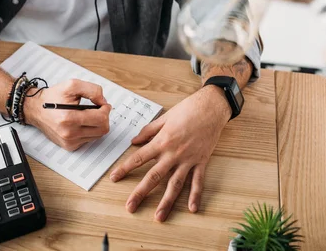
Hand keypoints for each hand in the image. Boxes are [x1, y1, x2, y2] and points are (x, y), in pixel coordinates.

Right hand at [24, 79, 111, 150]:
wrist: (36, 109)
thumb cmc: (53, 97)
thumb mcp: (72, 85)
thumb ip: (92, 90)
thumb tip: (103, 102)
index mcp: (69, 118)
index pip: (101, 118)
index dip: (106, 109)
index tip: (103, 104)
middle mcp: (69, 133)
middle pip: (102, 129)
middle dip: (104, 117)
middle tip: (99, 109)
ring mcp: (69, 141)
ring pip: (97, 135)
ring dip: (97, 124)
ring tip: (89, 115)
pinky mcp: (69, 146)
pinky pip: (89, 139)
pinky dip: (89, 130)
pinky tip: (82, 122)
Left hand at [109, 85, 230, 221]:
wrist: (211, 107)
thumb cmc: (188, 109)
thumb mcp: (164, 117)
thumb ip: (148, 131)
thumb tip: (134, 141)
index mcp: (162, 141)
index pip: (139, 158)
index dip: (125, 168)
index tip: (114, 178)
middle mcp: (174, 153)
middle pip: (154, 177)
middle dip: (141, 193)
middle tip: (130, 207)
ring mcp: (188, 159)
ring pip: (175, 185)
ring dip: (167, 202)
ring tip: (159, 217)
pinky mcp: (201, 161)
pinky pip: (198, 181)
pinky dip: (195, 195)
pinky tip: (192, 209)